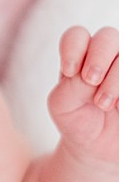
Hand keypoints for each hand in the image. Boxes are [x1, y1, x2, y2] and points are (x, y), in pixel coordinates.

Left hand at [48, 26, 117, 163]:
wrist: (99, 145)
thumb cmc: (77, 120)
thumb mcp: (63, 105)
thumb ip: (71, 85)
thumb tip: (93, 73)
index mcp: (79, 56)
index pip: (76, 36)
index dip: (73, 48)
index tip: (69, 71)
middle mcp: (106, 55)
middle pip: (108, 36)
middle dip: (98, 57)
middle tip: (91, 80)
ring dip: (116, 77)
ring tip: (104, 103)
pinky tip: (120, 106)